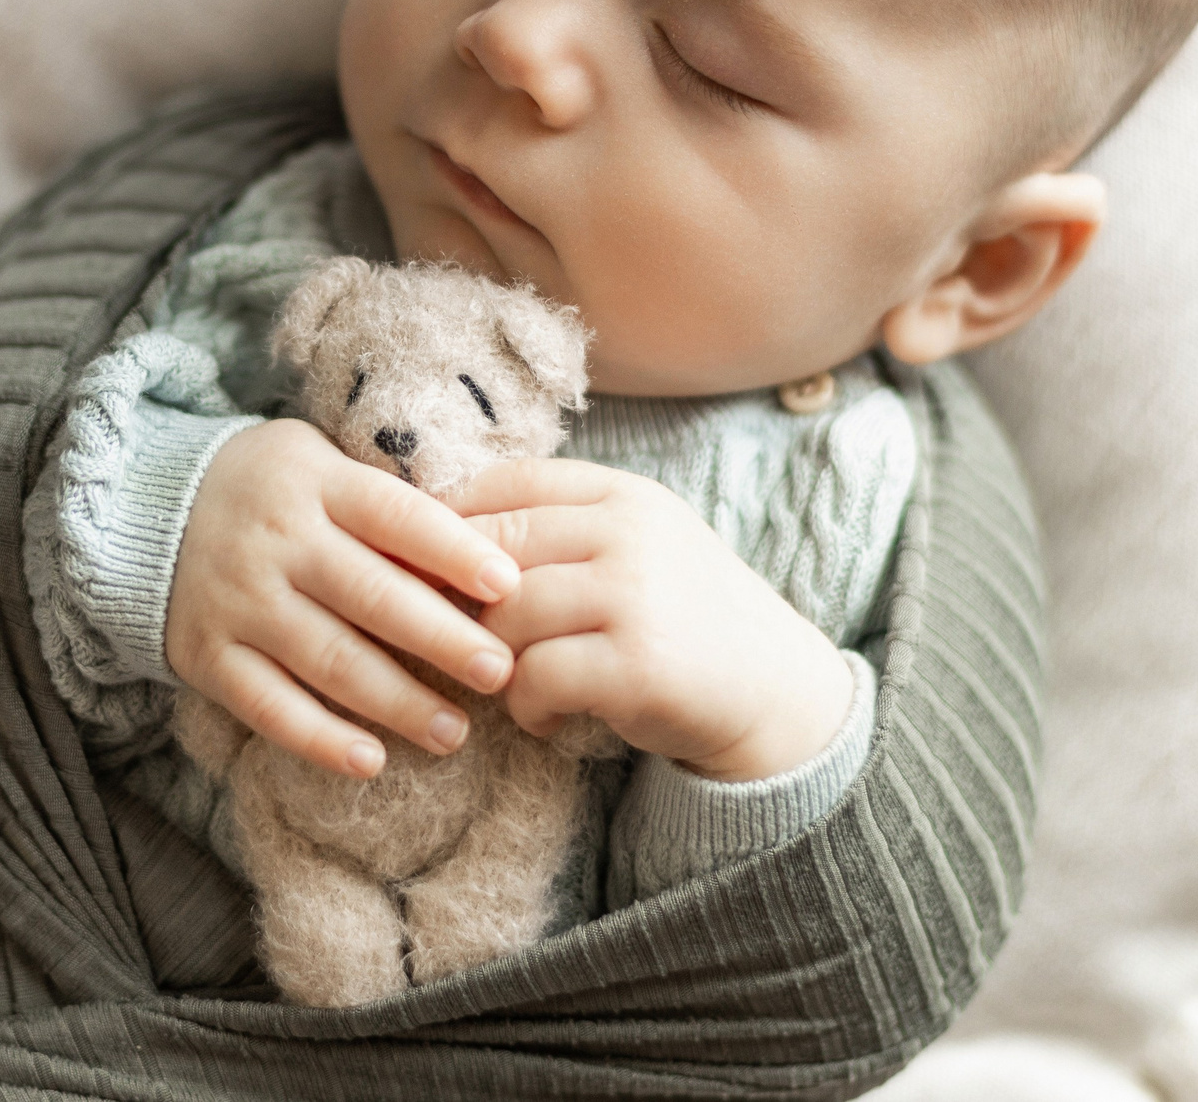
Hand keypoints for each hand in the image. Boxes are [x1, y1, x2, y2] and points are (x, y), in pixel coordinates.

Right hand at [165, 419, 522, 778]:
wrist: (147, 508)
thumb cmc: (273, 489)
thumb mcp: (323, 466)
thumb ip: (387, 506)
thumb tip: (484, 560)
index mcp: (316, 484)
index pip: (396, 516)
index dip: (454, 551)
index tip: (509, 586)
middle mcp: (277, 542)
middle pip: (371, 596)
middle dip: (443, 639)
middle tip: (500, 673)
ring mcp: (239, 602)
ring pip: (329, 660)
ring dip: (398, 703)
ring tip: (454, 732)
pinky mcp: (207, 655)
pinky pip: (269, 706)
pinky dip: (319, 739)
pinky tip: (371, 762)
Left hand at [453, 460, 854, 782]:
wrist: (775, 692)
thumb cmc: (682, 619)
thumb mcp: (636, 547)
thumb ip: (562, 528)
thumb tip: (439, 521)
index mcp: (624, 494)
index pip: (510, 481)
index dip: (451, 518)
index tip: (423, 560)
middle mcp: (630, 533)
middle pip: (494, 546)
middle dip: (458, 596)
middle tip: (453, 634)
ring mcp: (635, 596)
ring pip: (506, 614)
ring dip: (494, 658)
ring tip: (518, 682)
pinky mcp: (636, 665)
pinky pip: (534, 677)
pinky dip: (526, 705)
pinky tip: (546, 717)